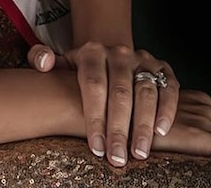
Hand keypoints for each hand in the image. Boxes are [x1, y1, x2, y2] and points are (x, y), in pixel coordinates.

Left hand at [27, 41, 185, 166]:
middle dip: (119, 128)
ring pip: (145, 91)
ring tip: (139, 152)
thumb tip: (43, 62)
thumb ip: (42, 58)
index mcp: (92, 52)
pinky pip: (169, 88)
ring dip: (143, 124)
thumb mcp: (61, 62)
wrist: (109, 53)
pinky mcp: (162, 68)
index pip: (94, 85)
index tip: (96, 146)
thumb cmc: (82, 69)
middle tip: (118, 157)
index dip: (95, 117)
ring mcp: (143, 59)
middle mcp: (119, 53)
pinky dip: (167, 109)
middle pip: (120, 92)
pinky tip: (161, 132)